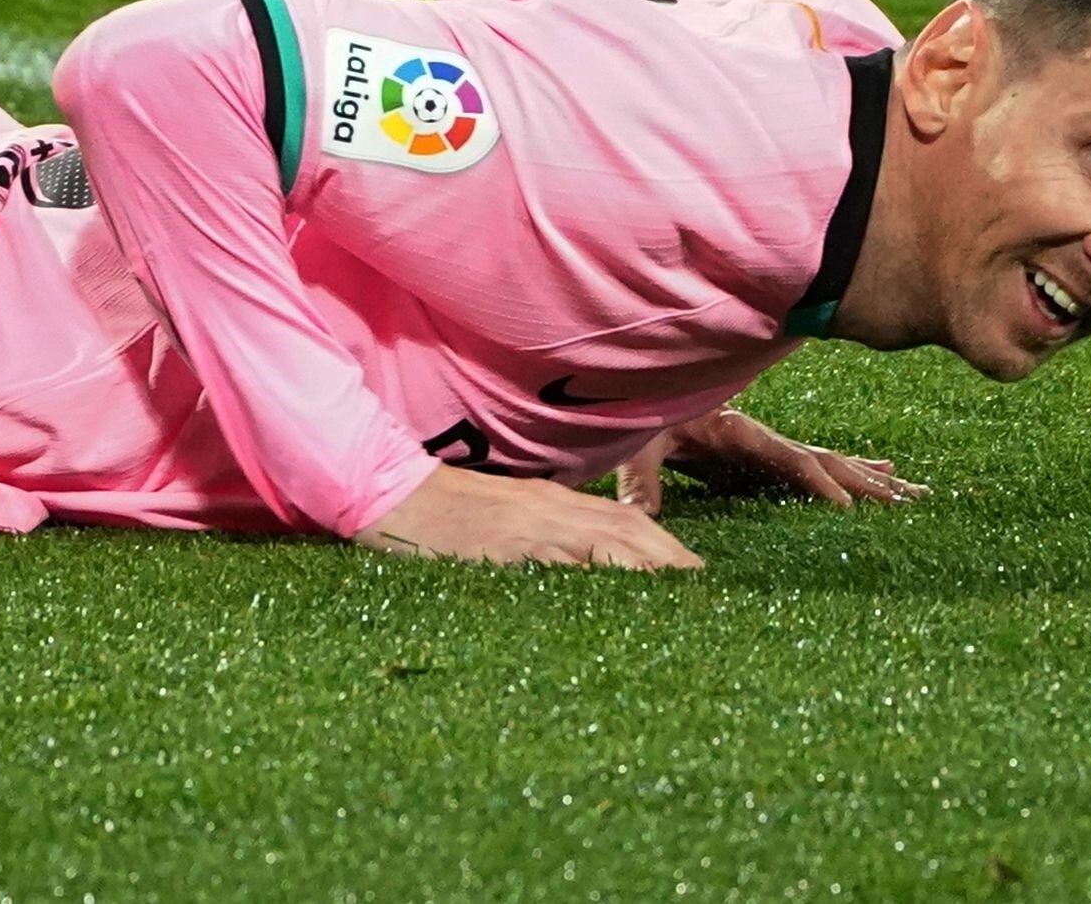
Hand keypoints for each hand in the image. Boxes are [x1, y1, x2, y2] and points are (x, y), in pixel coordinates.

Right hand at [357, 464, 702, 569]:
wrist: (385, 490)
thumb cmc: (440, 515)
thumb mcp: (502, 522)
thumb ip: (542, 540)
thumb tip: (580, 573)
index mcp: (553, 503)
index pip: (625, 520)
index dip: (666, 548)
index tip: (695, 576)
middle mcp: (551, 509)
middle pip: (630, 528)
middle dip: (673, 560)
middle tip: (706, 593)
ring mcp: (531, 526)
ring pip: (608, 542)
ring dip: (651, 567)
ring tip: (682, 600)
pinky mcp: (505, 546)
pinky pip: (562, 563)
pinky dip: (598, 578)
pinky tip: (620, 599)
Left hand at [615, 407, 927, 515]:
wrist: (650, 387)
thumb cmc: (644, 415)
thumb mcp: (639, 444)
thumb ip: (641, 478)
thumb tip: (642, 518)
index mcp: (743, 434)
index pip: (791, 461)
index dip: (819, 484)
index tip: (847, 507)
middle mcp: (767, 439)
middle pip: (828, 461)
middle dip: (868, 482)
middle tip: (910, 501)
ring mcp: (772, 446)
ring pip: (834, 462)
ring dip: (873, 478)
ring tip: (916, 494)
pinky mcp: (769, 455)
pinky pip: (821, 465)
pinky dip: (856, 471)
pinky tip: (886, 474)